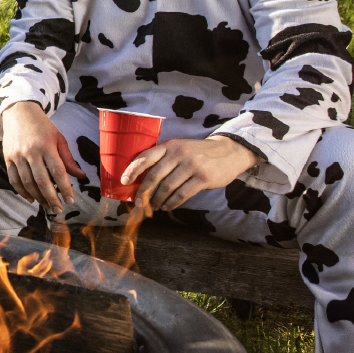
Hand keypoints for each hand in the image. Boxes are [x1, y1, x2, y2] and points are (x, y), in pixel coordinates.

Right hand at [1, 101, 85, 212]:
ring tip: (47, 205)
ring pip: (28, 183)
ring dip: (38, 197)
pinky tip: (31, 199)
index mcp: (46, 146)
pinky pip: (14, 179)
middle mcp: (31, 152)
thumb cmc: (42, 125)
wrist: (19, 111)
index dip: (65, 188)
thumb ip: (68, 158)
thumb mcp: (59, 138)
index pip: (58, 171)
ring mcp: (17, 155)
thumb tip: (80, 176)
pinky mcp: (8, 158)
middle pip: (42, 181)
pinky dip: (22, 192)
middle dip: (52, 198)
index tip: (71, 200)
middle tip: (59, 209)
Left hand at [121, 136, 258, 214]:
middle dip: (144, 192)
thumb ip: (164, 159)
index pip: (145, 157)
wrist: (229, 151)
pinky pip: (182, 194)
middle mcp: (179, 154)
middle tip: (138, 202)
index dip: (132, 170)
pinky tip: (167, 206)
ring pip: (167, 187)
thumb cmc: (198, 153)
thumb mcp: (180, 148)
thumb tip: (142, 179)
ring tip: (154, 206)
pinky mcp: (203, 177)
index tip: (124, 181)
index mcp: (170, 145)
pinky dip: (172, 203)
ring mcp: (192, 165)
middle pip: (154, 176)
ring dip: (158, 200)